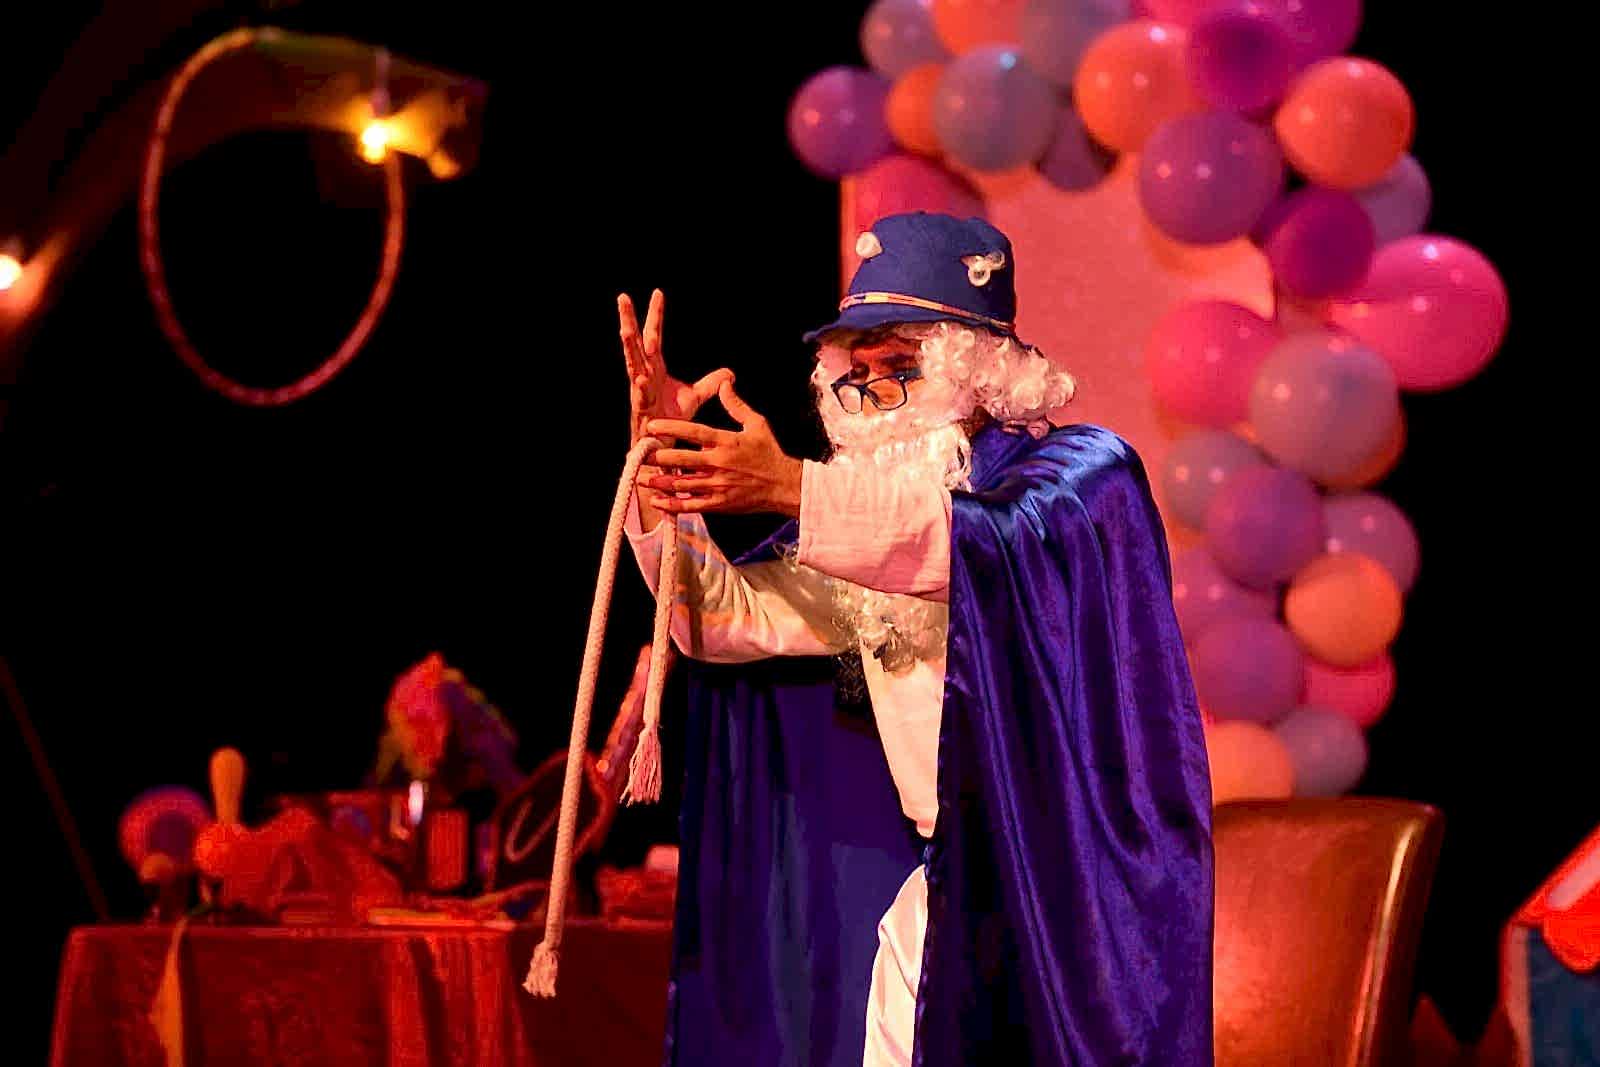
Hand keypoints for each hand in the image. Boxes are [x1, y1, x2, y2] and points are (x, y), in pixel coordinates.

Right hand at [619, 290, 730, 447]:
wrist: (660, 447)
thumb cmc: (670, 420)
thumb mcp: (694, 398)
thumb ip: (709, 384)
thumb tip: (730, 374)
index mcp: (655, 368)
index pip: (655, 336)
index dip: (656, 315)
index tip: (659, 292)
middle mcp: (644, 375)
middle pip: (636, 343)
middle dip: (628, 320)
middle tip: (623, 297)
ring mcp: (640, 392)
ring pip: (632, 365)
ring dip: (628, 349)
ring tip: (625, 330)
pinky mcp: (642, 411)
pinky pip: (640, 398)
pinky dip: (640, 388)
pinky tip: (640, 378)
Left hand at [637, 380, 803, 517]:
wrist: (784, 486)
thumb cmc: (770, 453)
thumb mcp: (757, 424)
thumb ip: (736, 405)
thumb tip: (724, 382)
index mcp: (727, 441)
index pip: (694, 431)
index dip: (671, 427)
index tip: (652, 425)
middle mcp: (720, 463)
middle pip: (683, 458)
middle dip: (659, 456)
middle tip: (639, 453)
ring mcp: (719, 485)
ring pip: (683, 483)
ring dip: (660, 480)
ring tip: (641, 477)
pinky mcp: (720, 503)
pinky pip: (692, 504)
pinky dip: (673, 503)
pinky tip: (657, 499)